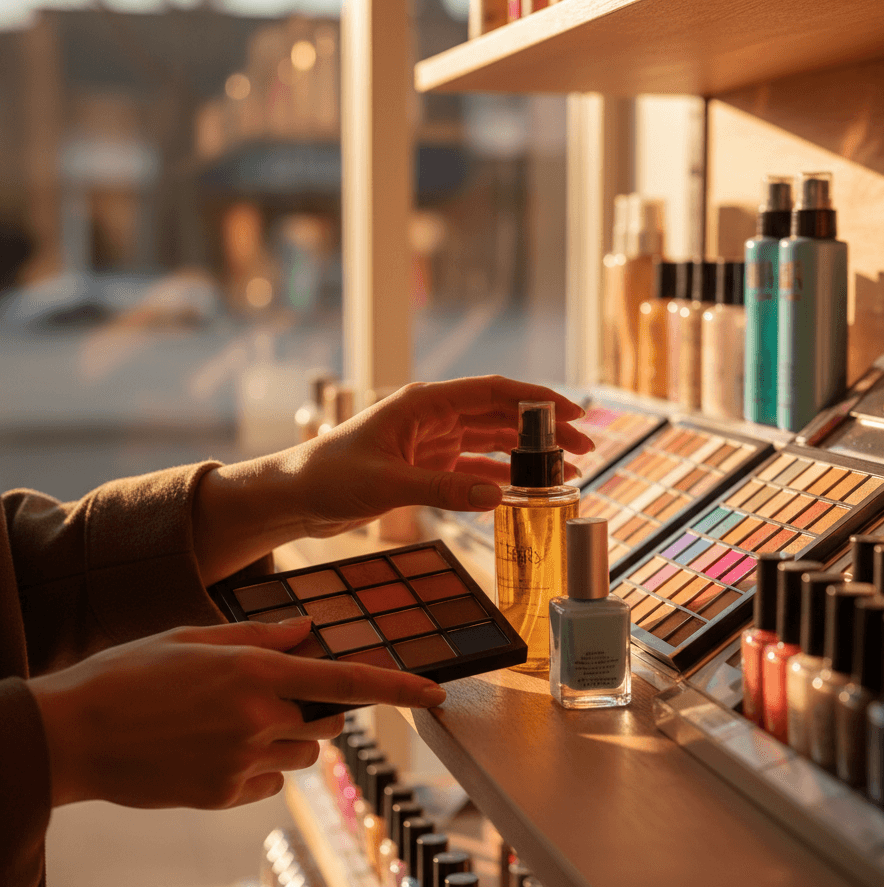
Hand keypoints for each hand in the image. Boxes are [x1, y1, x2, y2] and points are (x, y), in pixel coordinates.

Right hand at [26, 618, 444, 809]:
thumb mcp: (194, 636)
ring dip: (290, 738)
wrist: (71, 734)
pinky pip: (268, 783)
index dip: (398, 688)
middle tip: (277, 694)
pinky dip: (259, 768)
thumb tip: (307, 632)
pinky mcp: (221, 795)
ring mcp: (240, 762)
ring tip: (234, 722)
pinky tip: (215, 750)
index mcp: (255, 671)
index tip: (436, 694)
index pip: (346, 681)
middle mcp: (257, 718)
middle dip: (320, 708)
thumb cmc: (131, 673)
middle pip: (328, 720)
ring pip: (303, 754)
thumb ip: (259, 635)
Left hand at [296, 375, 592, 536]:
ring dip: (527, 453)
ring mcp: (432, 441)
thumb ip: (442, 488)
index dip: (538, 399)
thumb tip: (497, 495)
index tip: (574, 413)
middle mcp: (434, 416)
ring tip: (566, 469)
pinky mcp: (426, 466)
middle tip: (585, 447)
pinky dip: (500, 476)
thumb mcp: (387, 483)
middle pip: (502, 415)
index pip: (494, 391)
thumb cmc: (330, 476)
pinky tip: (524, 489)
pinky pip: (474, 466)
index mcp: (425, 402)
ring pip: (492, 440)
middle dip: (544, 428)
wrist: (295, 495)